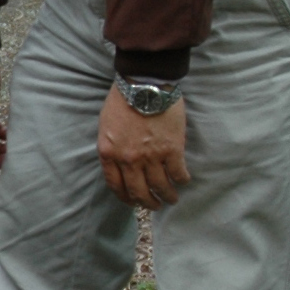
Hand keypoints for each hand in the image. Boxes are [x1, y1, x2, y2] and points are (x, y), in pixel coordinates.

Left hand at [96, 86, 189, 208]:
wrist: (144, 84)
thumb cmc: (123, 100)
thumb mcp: (106, 126)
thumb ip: (112, 147)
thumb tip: (120, 163)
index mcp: (109, 154)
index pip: (116, 185)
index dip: (126, 198)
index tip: (134, 202)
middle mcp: (128, 160)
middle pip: (138, 192)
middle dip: (148, 203)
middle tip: (155, 206)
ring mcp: (150, 156)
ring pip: (160, 186)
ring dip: (167, 196)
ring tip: (172, 198)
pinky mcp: (171, 149)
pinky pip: (177, 172)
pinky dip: (181, 179)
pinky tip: (184, 180)